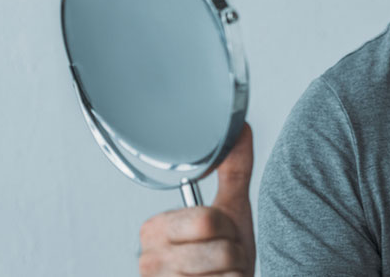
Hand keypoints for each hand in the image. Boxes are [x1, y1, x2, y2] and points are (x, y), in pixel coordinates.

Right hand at [139, 123, 255, 275]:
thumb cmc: (225, 258)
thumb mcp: (231, 210)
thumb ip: (234, 169)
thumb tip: (240, 127)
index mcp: (155, 228)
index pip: (207, 220)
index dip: (227, 229)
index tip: (217, 235)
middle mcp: (149, 260)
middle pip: (219, 248)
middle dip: (234, 252)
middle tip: (223, 255)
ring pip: (225, 272)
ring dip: (235, 272)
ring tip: (221, 273)